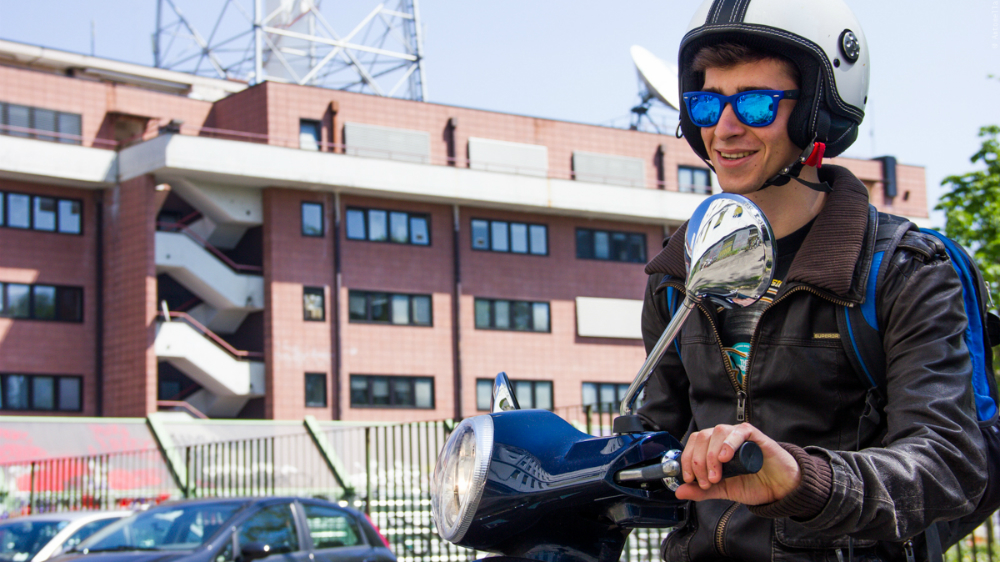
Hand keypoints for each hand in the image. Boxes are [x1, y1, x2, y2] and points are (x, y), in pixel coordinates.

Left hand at [674, 422, 800, 504]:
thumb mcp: (723, 490)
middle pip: (702, 437)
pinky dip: (729, 443)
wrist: (781, 489)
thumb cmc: (754, 484)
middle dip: (698, 461)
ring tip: (717, 477)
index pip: (693, 443)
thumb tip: (679, 491)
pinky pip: (740, 432)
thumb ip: (702, 491)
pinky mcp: (756, 436)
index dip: (687, 460)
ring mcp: (739, 435)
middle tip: (707, 482)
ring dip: (711, 456)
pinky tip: (726, 457)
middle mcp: (724, 438)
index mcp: (714, 447)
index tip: (690, 479)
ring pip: (717, 433)